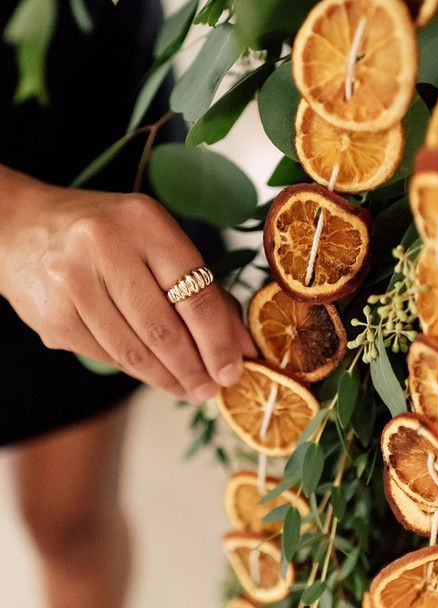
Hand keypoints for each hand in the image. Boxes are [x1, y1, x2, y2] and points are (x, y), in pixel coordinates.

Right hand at [0, 172, 255, 402]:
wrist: (23, 228)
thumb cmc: (106, 232)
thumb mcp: (157, 240)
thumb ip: (202, 287)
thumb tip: (240, 345)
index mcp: (144, 221)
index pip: (195, 293)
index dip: (219, 341)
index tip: (234, 369)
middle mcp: (105, 247)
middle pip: (163, 329)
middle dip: (195, 369)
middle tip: (213, 389)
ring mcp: (72, 283)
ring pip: (133, 351)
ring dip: (167, 378)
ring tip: (189, 389)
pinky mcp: (52, 317)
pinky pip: (106, 356)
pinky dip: (136, 370)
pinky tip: (154, 374)